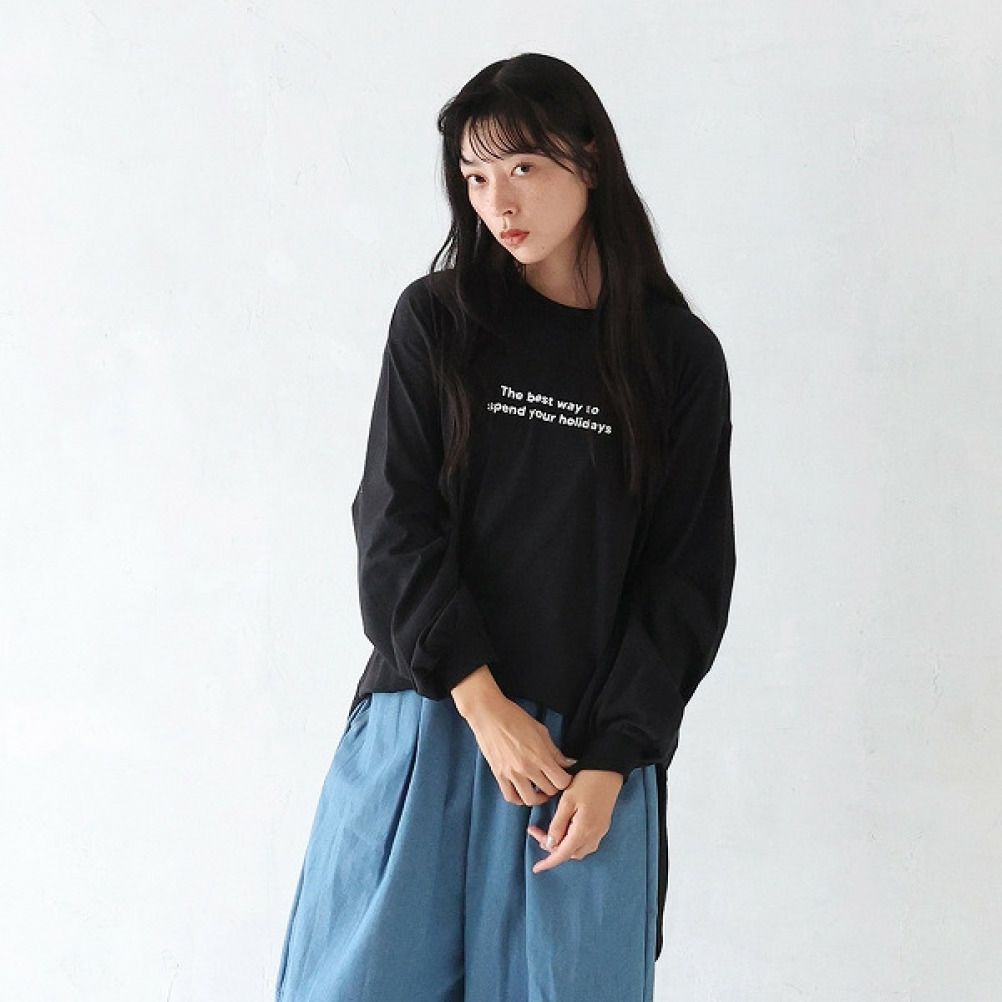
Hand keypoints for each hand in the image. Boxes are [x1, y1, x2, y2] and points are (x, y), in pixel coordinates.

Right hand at [462, 692, 577, 806]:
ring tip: (540, 790)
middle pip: (549, 791)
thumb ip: (555, 751)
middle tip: (553, 780)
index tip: (565, 776)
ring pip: (530, 800)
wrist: (489, 714)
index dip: (566, 780)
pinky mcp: (499, 775)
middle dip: (554, 787)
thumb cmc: (515, 718)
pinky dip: (519, 799)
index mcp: (540, 756)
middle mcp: (527, 768)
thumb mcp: (541, 731)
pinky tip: (524, 792)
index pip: (561, 781)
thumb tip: (569, 763)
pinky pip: (511, 796)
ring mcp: (512, 774)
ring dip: (538, 798)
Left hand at [526, 769, 624, 872]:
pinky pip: (586, 842)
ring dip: (563, 846)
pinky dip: (572, 841)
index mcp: (584, 830)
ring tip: (548, 832)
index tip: (536, 868)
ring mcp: (600, 831)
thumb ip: (558, 824)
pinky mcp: (602, 825)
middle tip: (537, 832)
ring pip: (579, 850)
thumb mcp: (567, 801)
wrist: (609, 770)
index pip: (563, 854)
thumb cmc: (587, 782)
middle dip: (552, 849)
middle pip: (571, 853)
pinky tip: (564, 830)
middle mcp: (594, 835)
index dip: (548, 862)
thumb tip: (550, 844)